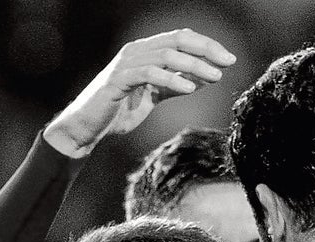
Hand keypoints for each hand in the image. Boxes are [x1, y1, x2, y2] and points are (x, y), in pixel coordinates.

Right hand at [44, 28, 235, 156]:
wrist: (86, 129)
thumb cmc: (118, 112)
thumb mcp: (153, 96)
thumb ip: (174, 84)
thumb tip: (204, 78)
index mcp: (145, 52)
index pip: (181, 38)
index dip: (206, 45)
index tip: (228, 59)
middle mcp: (136, 52)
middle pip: (177, 40)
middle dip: (206, 49)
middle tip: (228, 62)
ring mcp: (126, 64)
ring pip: (166, 55)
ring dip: (194, 65)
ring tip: (215, 77)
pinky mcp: (118, 81)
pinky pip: (149, 75)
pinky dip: (172, 80)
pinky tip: (190, 90)